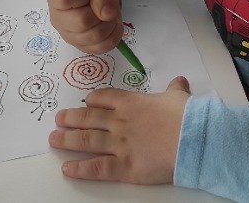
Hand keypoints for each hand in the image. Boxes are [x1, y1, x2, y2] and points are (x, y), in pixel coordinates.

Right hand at [46, 0, 122, 53]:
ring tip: (107, 13)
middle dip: (100, 12)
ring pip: (94, 36)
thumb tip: (107, 14)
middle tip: (102, 4)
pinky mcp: (82, 47)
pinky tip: (110, 24)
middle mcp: (57, 19)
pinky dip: (114, 34)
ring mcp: (69, 36)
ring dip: (109, 23)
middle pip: (82, 22)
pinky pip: (103, 46)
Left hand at [49, 76, 190, 183]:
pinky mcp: (123, 167)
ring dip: (67, 140)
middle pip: (88, 118)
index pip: (104, 98)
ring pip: (86, 140)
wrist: (194, 139)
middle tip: (58, 119)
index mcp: (131, 103)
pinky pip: (96, 168)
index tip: (85, 102)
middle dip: (71, 118)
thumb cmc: (188, 117)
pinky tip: (67, 169)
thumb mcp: (179, 97)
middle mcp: (119, 122)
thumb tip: (179, 80)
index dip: (92, 100)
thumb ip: (174, 89)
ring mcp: (119, 145)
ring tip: (54, 139)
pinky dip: (79, 169)